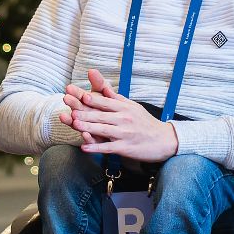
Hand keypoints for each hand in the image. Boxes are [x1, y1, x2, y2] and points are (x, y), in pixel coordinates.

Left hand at [59, 68, 179, 162]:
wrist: (163, 140)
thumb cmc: (145, 122)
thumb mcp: (131, 106)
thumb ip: (115, 97)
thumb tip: (103, 86)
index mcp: (124, 107)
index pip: (105, 102)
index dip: (92, 98)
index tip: (79, 94)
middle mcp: (124, 119)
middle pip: (101, 115)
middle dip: (84, 111)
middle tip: (69, 107)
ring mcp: (124, 133)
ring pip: (103, 129)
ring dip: (87, 127)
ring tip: (74, 124)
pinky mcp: (125, 147)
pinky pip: (108, 147)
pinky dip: (95, 147)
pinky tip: (84, 147)